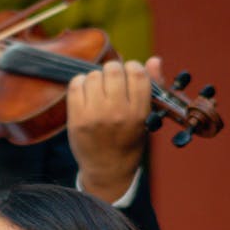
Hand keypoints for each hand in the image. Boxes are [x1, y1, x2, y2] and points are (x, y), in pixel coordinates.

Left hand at [66, 56, 162, 202]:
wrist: (108, 170)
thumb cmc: (129, 140)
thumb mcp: (146, 117)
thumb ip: (152, 87)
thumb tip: (154, 60)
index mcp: (139, 113)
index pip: (137, 73)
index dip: (133, 68)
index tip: (129, 74)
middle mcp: (118, 113)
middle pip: (113, 70)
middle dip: (113, 71)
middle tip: (112, 82)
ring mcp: (95, 116)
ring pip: (93, 75)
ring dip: (96, 79)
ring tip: (99, 92)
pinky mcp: (77, 120)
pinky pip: (75, 85)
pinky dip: (80, 84)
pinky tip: (86, 94)